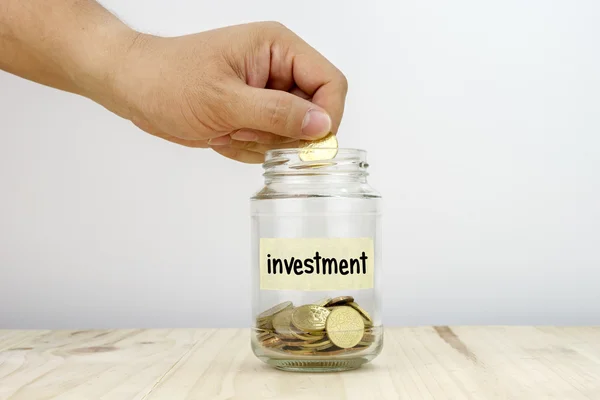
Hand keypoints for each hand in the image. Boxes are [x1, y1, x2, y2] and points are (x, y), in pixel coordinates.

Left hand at [104, 22, 347, 162]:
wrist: (136, 89)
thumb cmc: (170, 80)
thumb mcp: (224, 99)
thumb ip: (278, 113)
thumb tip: (322, 125)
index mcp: (278, 48)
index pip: (330, 82)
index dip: (327, 116)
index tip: (307, 142)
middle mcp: (279, 69)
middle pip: (313, 113)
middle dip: (281, 133)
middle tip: (243, 130)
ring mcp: (267, 94)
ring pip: (292, 134)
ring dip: (260, 142)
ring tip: (227, 129)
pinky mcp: (255, 115)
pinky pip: (271, 144)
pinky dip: (248, 148)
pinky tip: (222, 134)